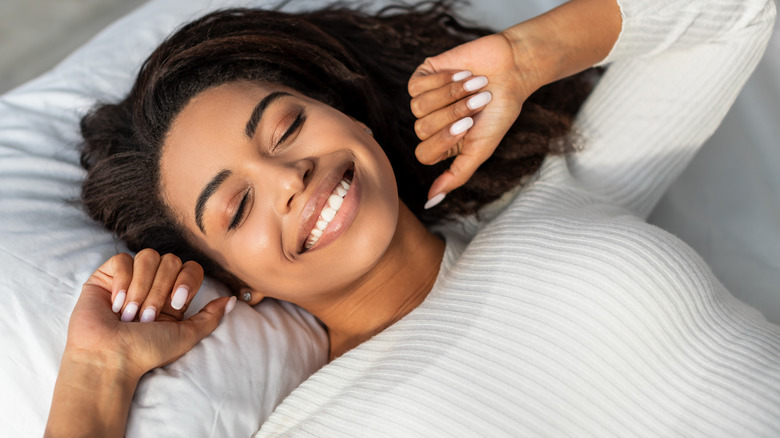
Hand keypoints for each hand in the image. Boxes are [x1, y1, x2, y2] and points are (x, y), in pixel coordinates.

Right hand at [66, 249, 234, 379]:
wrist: (108, 358)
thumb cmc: (146, 351)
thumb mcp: (186, 336)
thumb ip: (210, 317)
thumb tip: (233, 299)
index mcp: (173, 297)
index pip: (191, 268)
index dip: (187, 281)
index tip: (175, 304)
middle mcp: (153, 285)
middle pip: (171, 260)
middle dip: (160, 290)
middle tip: (147, 318)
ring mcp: (130, 278)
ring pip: (148, 257)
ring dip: (142, 288)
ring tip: (130, 315)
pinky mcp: (106, 276)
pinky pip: (122, 259)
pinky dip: (122, 282)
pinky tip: (115, 304)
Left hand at [408, 32, 541, 202]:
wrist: (512, 69)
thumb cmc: (499, 111)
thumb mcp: (481, 149)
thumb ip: (457, 176)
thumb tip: (430, 202)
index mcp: (443, 145)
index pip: (424, 154)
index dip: (445, 138)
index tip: (471, 125)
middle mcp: (430, 124)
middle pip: (421, 130)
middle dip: (454, 113)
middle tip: (478, 101)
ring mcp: (425, 100)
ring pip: (418, 107)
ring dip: (451, 95)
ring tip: (475, 85)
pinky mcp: (423, 76)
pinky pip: (417, 86)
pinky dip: (443, 80)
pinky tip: (462, 74)